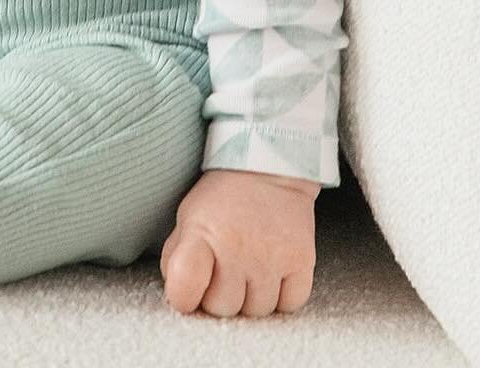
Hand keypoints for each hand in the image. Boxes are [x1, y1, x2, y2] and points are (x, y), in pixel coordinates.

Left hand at [158, 168, 319, 317]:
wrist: (268, 167)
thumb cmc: (223, 198)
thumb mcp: (189, 216)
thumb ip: (177, 256)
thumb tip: (178, 296)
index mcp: (202, 234)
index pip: (184, 288)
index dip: (183, 297)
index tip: (188, 291)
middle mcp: (237, 248)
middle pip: (223, 308)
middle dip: (219, 296)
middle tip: (223, 270)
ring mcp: (272, 257)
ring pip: (257, 311)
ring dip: (251, 298)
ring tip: (249, 267)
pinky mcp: (302, 261)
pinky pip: (289, 305)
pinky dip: (282, 296)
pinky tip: (273, 271)